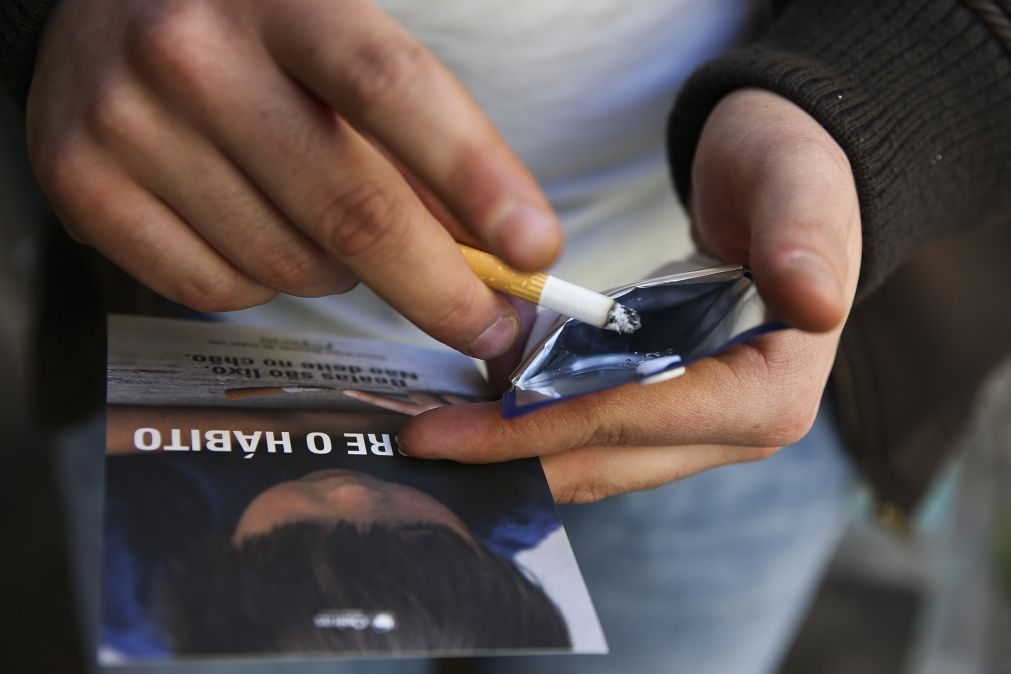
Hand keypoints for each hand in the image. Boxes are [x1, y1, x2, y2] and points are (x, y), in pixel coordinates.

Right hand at [26, 0, 561, 358]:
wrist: (102, 8)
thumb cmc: (254, 35)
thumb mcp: (339, 46)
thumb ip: (414, 142)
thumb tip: (494, 251)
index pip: (396, 91)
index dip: (476, 178)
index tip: (534, 250)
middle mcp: (194, 51)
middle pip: (351, 209)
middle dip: (440, 289)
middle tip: (488, 323)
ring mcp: (128, 121)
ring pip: (290, 266)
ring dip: (341, 272)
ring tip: (329, 228)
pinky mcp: (82, 184)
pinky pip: (218, 291)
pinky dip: (263, 285)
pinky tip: (257, 232)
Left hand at [397, 89, 861, 502]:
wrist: (788, 185)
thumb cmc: (792, 174)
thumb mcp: (800, 188)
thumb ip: (803, 240)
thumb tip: (814, 303)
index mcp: (770, 391)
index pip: (631, 421)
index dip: (534, 430)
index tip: (444, 433)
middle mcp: (739, 429)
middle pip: (602, 459)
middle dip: (505, 454)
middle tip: (413, 440)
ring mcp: (706, 429)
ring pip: (593, 461)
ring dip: (513, 450)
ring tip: (432, 428)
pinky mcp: (674, 413)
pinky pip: (594, 434)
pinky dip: (536, 426)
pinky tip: (477, 404)